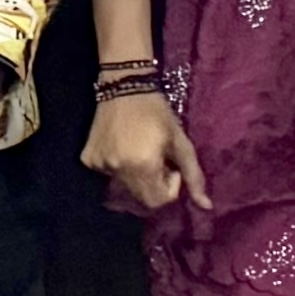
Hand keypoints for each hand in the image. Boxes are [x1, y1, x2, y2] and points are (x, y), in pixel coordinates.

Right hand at [82, 88, 199, 216]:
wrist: (124, 88)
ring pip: (125, 188)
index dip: (170, 188)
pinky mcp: (88, 160)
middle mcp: (117, 170)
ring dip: (138, 178)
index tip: (171, 166)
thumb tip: (206, 206)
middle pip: (140, 199)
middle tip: (158, 160)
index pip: (158, 201)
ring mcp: (99, 166)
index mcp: (142, 166)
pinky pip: (109, 176)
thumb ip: (193, 176)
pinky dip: (120, 169)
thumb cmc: (158, 114)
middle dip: (155, 185)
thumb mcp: (181, 143)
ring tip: (142, 152)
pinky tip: (124, 147)